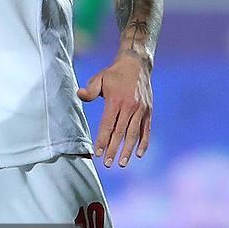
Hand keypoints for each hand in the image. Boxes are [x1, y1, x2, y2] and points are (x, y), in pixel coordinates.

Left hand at [78, 51, 152, 167]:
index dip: (102, 140)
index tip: (97, 153)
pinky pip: (146, 130)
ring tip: (122, 163)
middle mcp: (130, 107)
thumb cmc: (115, 73)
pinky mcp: (149, 111)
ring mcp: (141, 110)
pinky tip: (138, 154)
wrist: (137, 64)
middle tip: (107, 163)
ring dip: (128, 150)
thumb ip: (90, 89)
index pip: (108, 125)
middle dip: (113, 150)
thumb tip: (79, 94)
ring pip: (134, 134)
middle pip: (120, 133)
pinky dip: (143, 143)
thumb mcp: (100, 78)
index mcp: (116, 100)